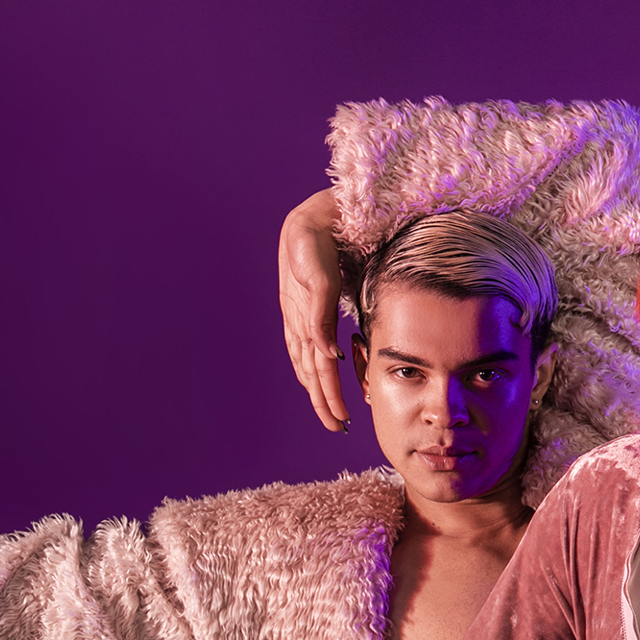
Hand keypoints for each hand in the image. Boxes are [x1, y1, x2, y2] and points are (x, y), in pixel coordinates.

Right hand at [277, 188, 348, 431]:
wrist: (315, 212)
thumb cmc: (318, 237)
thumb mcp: (319, 270)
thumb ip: (320, 309)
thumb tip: (326, 352)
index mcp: (303, 318)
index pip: (316, 367)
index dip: (326, 395)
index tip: (340, 419)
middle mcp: (300, 321)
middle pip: (313, 371)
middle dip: (324, 401)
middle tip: (338, 427)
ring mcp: (301, 315)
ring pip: (309, 362)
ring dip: (320, 389)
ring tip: (332, 413)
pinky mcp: (308, 307)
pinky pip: (310, 344)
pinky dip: (315, 365)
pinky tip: (321, 376)